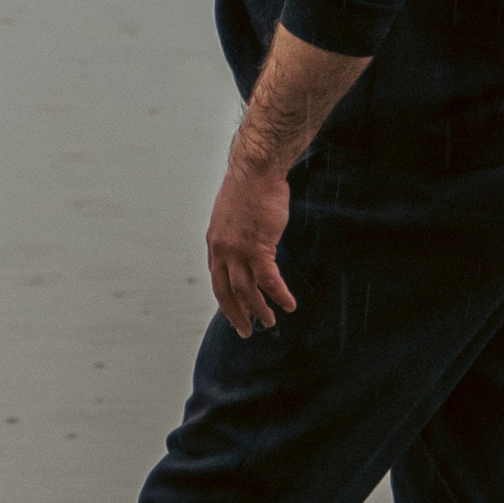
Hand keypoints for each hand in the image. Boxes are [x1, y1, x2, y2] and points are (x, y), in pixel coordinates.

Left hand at [206, 147, 296, 337]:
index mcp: (215, 243)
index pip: (217, 280)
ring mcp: (238, 250)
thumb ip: (234, 234)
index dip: (225, 300)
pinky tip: (289, 305)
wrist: (255, 171)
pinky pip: (269, 280)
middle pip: (227, 292)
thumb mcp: (231, 214)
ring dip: (259, 310)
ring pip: (247, 291)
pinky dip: (279, 295)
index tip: (232, 313)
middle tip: (245, 331)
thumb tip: (243, 244)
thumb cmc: (248, 188)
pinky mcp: (258, 247)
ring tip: (270, 323)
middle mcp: (222, 250)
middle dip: (236, 314)